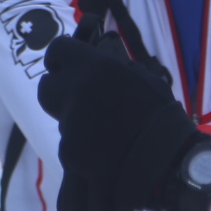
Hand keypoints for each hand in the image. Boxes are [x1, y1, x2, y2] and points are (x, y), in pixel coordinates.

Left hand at [38, 35, 198, 210]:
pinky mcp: (68, 152)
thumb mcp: (145, 80)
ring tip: (101, 131)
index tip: (65, 65)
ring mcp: (69, 124)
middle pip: (45, 87)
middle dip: (58, 91)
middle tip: (76, 98)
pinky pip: (69, 143)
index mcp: (94, 68)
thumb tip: (107, 69)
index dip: (59, 58)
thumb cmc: (160, 115)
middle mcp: (75, 92)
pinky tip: (102, 151)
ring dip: (75, 120)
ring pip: (61, 117)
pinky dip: (81, 146)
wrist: (164, 161)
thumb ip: (118, 72)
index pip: (57, 50)